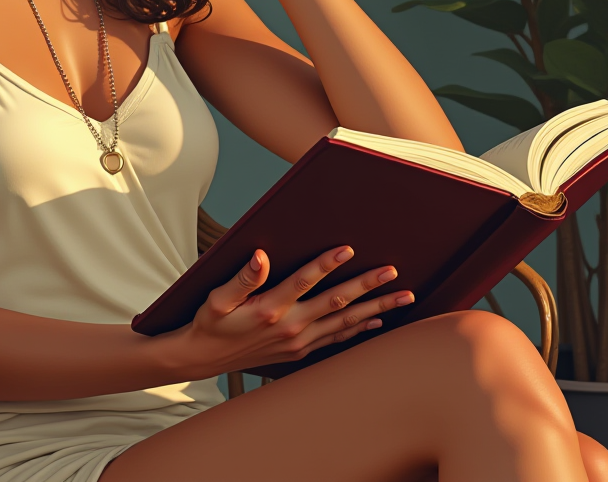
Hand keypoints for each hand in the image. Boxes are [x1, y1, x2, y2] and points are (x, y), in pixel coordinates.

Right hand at [170, 245, 414, 377]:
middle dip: (367, 286)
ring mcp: (299, 341)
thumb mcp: (217, 298)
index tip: (348, 249)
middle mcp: (291, 326)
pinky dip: (360, 328)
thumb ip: (242, 278)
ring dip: (375, 308)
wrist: (204, 357)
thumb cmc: (211, 322)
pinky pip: (337, 338)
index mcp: (270, 308)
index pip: (304, 282)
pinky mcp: (301, 350)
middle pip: (336, 302)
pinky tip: (377, 320)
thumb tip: (260, 256)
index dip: (326, 264)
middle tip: (393, 272)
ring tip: (403, 296)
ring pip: (344, 321)